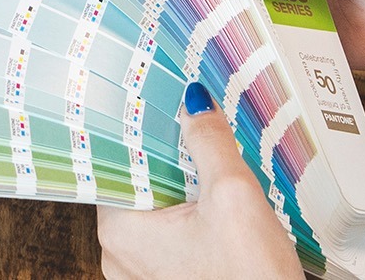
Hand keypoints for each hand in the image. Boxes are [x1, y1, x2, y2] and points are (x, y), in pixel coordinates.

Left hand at [96, 85, 302, 279]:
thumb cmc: (250, 278)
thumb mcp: (233, 195)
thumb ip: (209, 142)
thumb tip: (194, 101)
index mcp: (118, 231)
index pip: (113, 163)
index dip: (137, 133)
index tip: (154, 106)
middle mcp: (119, 256)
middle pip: (137, 185)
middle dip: (166, 159)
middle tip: (190, 127)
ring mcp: (143, 274)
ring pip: (157, 212)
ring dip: (182, 189)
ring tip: (208, 162)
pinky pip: (170, 238)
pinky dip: (190, 217)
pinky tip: (215, 203)